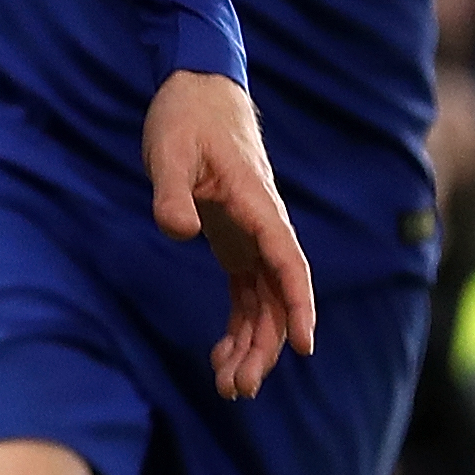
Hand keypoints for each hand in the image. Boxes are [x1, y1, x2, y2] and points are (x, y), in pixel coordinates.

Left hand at [141, 71, 315, 399]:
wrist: (196, 86)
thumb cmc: (185, 115)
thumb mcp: (169, 148)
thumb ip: (173, 191)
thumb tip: (180, 231)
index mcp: (257, 204)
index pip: (287, 262)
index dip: (299, 305)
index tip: (305, 346)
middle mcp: (263, 225)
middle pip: (278, 295)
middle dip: (266, 345)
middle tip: (238, 387)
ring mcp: (251, 235)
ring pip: (265, 301)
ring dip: (253, 343)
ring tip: (228, 385)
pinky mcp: (234, 239)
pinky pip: (247, 292)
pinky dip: (239, 324)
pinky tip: (221, 353)